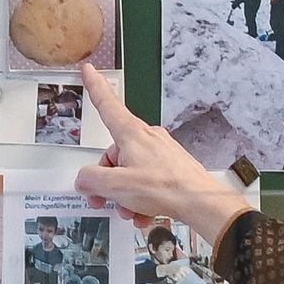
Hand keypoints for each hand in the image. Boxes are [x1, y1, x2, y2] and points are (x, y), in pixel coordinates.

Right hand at [73, 67, 252, 242]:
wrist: (199, 201)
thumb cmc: (165, 187)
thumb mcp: (116, 186)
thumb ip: (91, 179)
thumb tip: (84, 179)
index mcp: (131, 134)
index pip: (107, 104)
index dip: (95, 87)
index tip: (89, 70)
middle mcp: (146, 138)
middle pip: (113, 154)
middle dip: (106, 180)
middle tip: (104, 200)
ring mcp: (159, 151)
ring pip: (129, 170)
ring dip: (124, 194)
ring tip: (130, 210)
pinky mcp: (169, 165)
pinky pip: (145, 179)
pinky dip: (140, 198)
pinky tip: (143, 212)